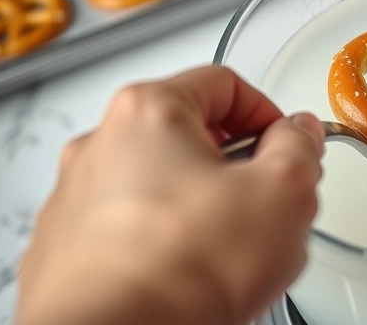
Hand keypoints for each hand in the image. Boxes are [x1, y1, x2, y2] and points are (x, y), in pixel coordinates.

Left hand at [16, 66, 323, 324]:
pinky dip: (165, 250)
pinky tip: (191, 281)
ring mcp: (76, 201)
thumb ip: (300, 147)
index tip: (289, 151)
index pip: (227, 85)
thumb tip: (297, 136)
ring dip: (203, 214)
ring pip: (162, 190)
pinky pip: (132, 235)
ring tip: (229, 256)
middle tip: (265, 208)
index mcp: (148, 111)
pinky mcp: (66, 253)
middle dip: (238, 173)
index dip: (271, 117)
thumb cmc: (180, 269)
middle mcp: (101, 146)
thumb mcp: (284, 191)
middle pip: (192, 139)